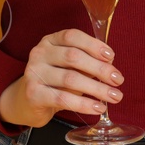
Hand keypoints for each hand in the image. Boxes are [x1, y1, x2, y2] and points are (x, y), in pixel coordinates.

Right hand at [0, 28, 124, 128]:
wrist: (26, 102)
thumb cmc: (54, 81)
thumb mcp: (68, 67)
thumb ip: (87, 62)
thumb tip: (111, 65)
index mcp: (50, 41)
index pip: (72, 36)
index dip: (93, 45)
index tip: (111, 56)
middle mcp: (39, 53)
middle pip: (73, 57)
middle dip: (100, 69)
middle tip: (118, 80)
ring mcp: (33, 73)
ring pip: (70, 79)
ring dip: (97, 88)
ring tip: (115, 96)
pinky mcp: (33, 94)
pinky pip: (62, 98)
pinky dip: (84, 104)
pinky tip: (98, 108)